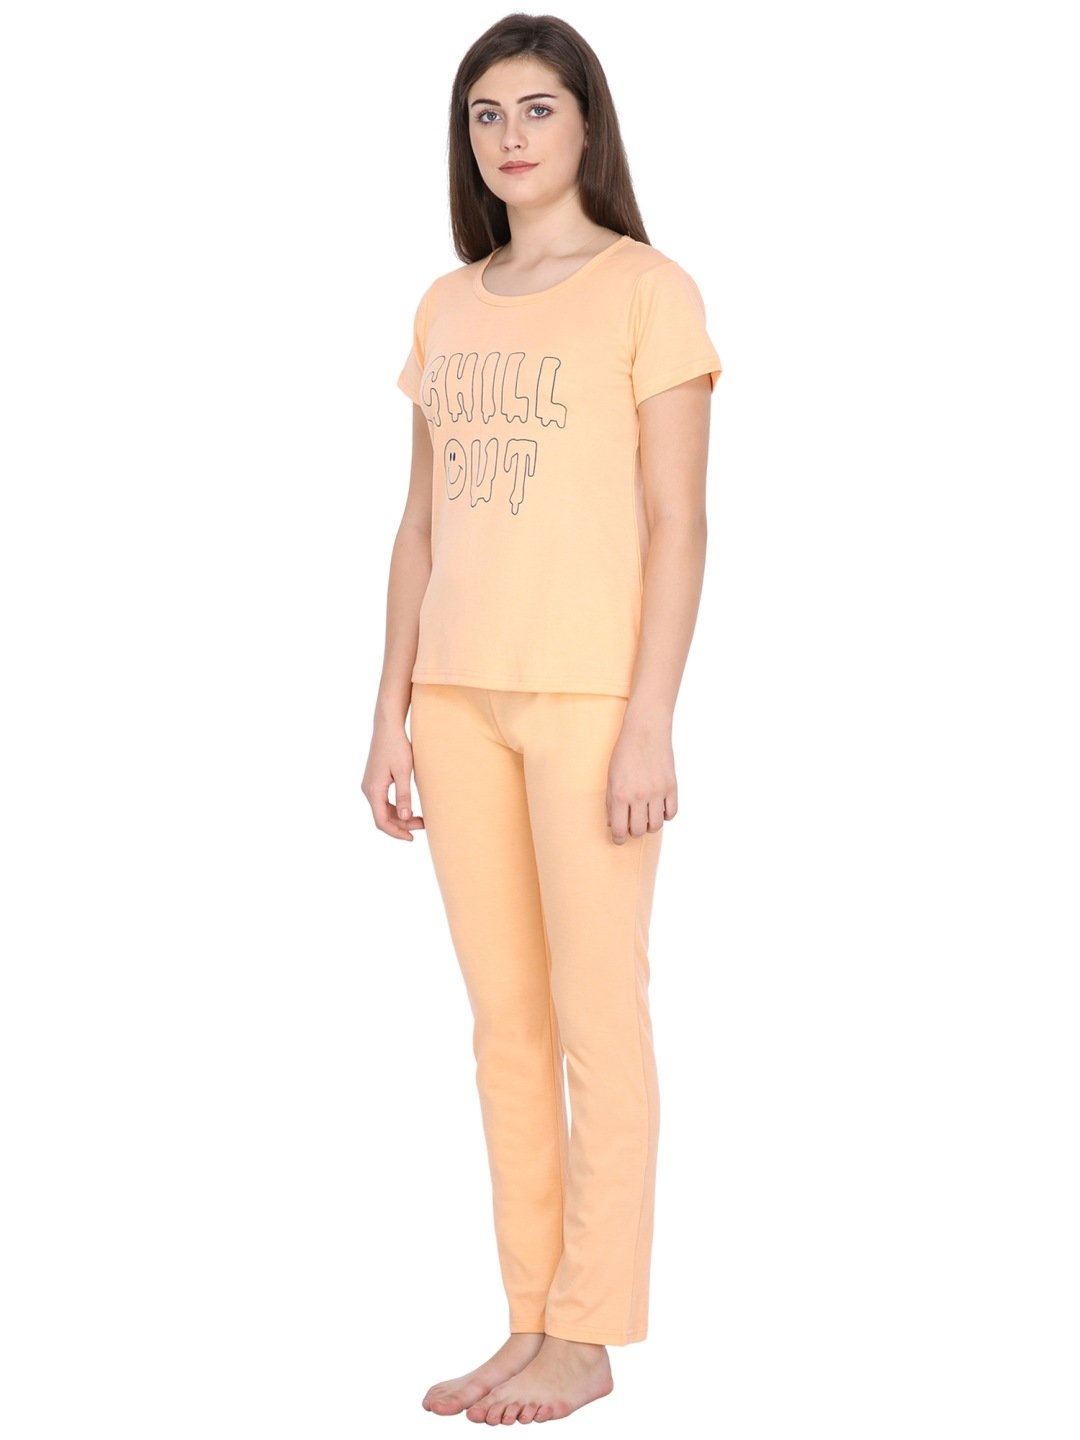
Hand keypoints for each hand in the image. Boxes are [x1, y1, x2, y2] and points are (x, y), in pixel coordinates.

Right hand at [362, 718, 425, 840]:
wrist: (387, 727)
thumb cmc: (397, 747)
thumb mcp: (404, 772)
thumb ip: (404, 795)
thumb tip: (404, 817)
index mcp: (373, 790)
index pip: (381, 821)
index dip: (396, 832)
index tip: (411, 838)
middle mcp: (368, 790)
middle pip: (382, 817)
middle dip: (401, 825)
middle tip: (422, 825)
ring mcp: (370, 785)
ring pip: (383, 810)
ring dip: (399, 817)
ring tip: (419, 818)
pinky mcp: (374, 780)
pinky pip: (383, 801)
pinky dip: (396, 807)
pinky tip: (409, 807)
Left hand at [605, 709, 676, 844]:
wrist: (646, 731)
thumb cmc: (624, 753)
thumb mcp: (611, 777)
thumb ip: (611, 802)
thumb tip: (614, 825)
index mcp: (620, 794)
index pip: (619, 830)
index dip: (618, 839)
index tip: (619, 838)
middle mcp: (639, 796)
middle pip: (638, 830)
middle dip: (633, 831)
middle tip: (632, 824)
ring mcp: (657, 792)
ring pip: (656, 825)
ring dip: (650, 825)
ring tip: (645, 816)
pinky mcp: (672, 786)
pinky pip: (671, 813)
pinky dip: (665, 815)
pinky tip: (659, 808)